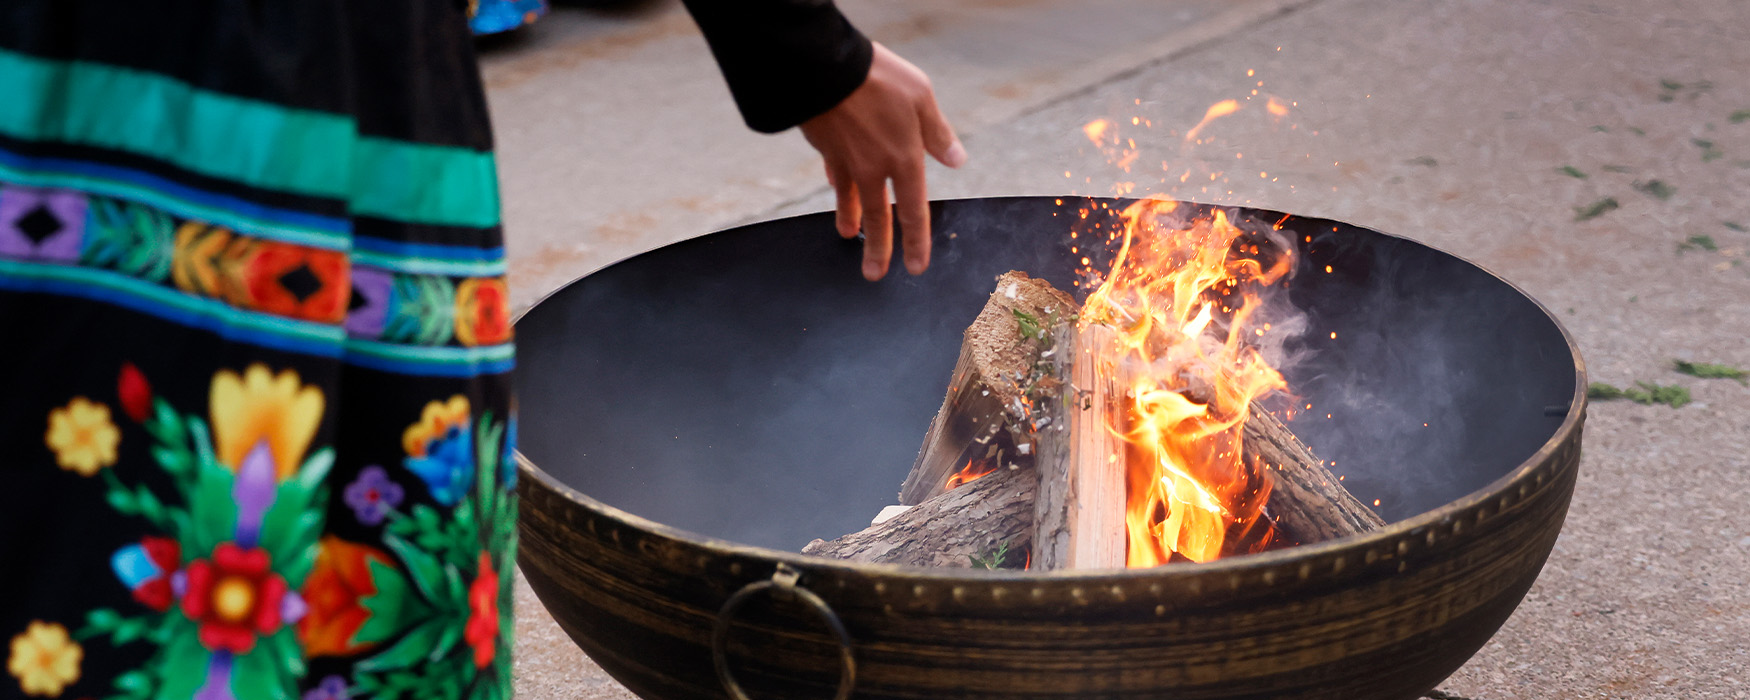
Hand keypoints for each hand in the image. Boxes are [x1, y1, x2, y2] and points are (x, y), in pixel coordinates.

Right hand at [800, 42, 965, 280]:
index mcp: (904, 159)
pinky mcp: (825, 147)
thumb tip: (957, 161)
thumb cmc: (880, 78)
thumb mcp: (920, 97)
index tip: (915, 267)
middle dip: (877, 250)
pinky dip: (837, 185)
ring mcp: (846, 161)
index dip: (916, 242)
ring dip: (851, 220)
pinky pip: (834, 173)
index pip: (913, 211)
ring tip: (848, 235)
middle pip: (878, 217)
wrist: (826, 67)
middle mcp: (873, 168)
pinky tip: (836, 190)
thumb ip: (937, 133)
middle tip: (874, 275)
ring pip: (851, 199)